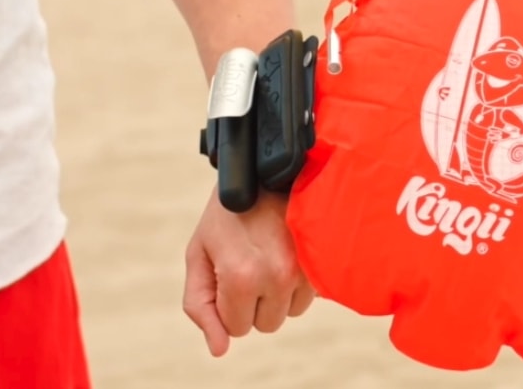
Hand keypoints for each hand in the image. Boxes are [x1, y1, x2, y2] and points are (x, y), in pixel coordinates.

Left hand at [183, 188, 315, 355]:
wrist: (269, 173)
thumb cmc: (228, 213)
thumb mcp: (199, 253)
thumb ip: (200, 305)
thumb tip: (219, 349)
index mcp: (241, 276)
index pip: (236, 328)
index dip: (227, 304)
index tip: (229, 271)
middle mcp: (277, 277)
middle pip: (265, 325)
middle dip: (253, 303)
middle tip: (249, 262)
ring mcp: (305, 270)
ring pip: (289, 312)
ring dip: (278, 294)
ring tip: (270, 256)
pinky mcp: (324, 263)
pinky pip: (310, 296)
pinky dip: (298, 283)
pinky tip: (288, 254)